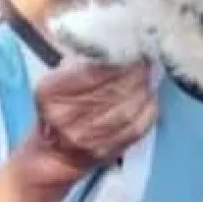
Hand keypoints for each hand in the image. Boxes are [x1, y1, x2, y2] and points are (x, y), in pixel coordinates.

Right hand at [29, 60, 156, 182]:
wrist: (55, 154)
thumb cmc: (58, 109)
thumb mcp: (56, 81)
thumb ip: (79, 62)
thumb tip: (113, 47)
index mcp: (51, 92)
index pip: (91, 71)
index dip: (117, 60)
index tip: (133, 49)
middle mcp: (66, 116)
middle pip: (113, 89)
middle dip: (136, 73)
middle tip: (147, 60)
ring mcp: (86, 137)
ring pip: (127, 108)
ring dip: (144, 89)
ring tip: (151, 75)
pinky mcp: (105, 151)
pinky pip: (136, 128)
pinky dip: (148, 110)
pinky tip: (151, 97)